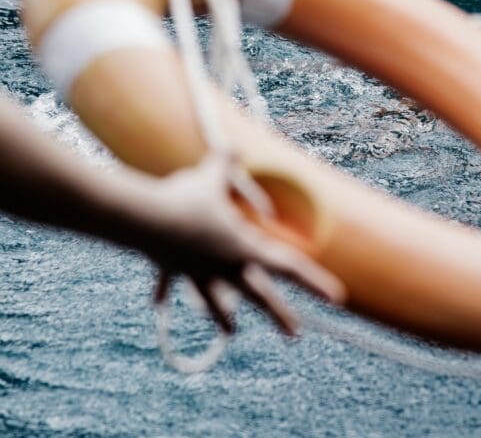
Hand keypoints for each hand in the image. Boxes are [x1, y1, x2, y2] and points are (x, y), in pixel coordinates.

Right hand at [140, 153, 345, 335]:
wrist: (143, 219)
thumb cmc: (186, 199)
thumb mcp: (211, 175)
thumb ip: (226, 162)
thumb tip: (233, 146)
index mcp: (245, 248)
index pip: (289, 267)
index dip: (315, 281)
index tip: (337, 298)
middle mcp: (226, 268)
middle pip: (259, 296)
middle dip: (279, 314)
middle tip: (294, 334)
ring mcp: (198, 273)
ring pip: (216, 301)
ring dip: (223, 316)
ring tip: (230, 331)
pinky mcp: (172, 269)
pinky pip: (171, 283)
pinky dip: (165, 291)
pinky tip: (159, 302)